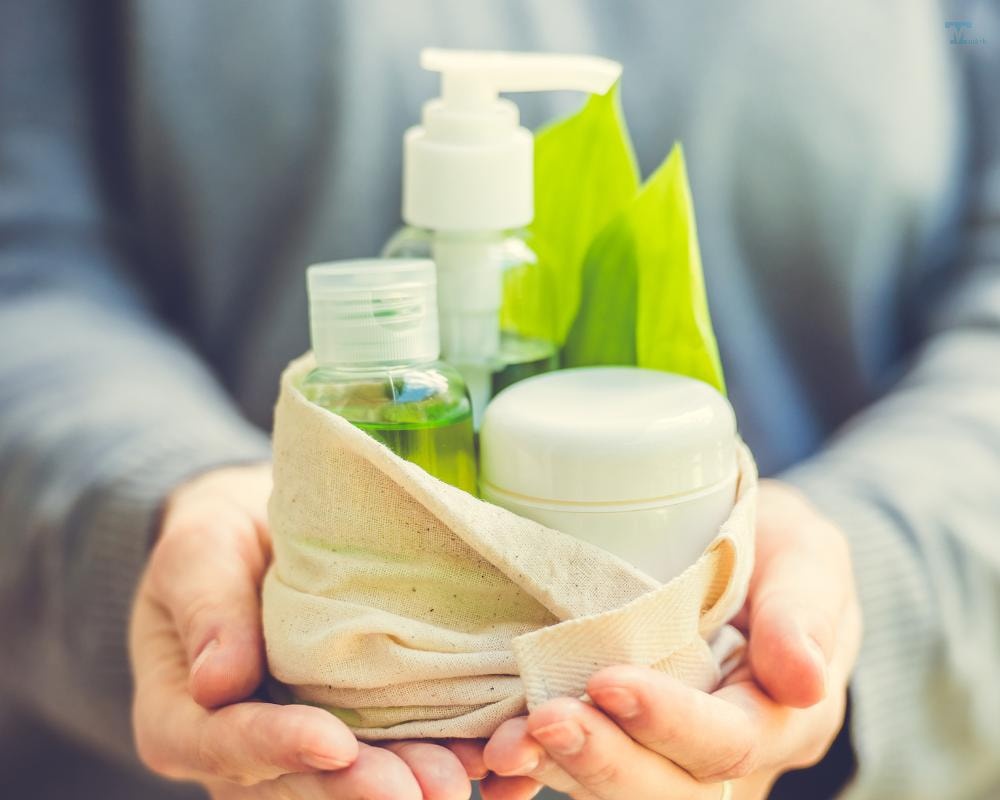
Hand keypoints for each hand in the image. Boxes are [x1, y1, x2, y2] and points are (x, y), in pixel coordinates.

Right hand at [129, 464, 475, 799]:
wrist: (259, 539)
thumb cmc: (218, 539)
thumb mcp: (198, 553)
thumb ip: (205, 608)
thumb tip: (216, 683)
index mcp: (179, 716)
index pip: (221, 743)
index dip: (278, 748)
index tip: (335, 745)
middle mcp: (236, 749)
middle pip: (292, 782)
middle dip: (358, 789)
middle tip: (420, 789)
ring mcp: (293, 746)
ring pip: (341, 782)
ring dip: (402, 783)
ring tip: (455, 780)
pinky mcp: (345, 730)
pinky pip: (381, 751)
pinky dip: (425, 753)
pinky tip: (473, 755)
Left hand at [480, 479, 862, 799]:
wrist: (746, 554)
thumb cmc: (781, 551)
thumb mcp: (810, 560)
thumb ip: (805, 610)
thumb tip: (805, 681)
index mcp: (781, 717)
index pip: (729, 741)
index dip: (669, 721)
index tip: (610, 682)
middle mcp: (726, 753)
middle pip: (670, 787)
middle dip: (605, 759)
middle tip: (544, 721)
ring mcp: (672, 753)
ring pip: (622, 788)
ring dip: (561, 770)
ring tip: (506, 745)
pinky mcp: (627, 737)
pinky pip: (584, 770)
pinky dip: (537, 774)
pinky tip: (499, 764)